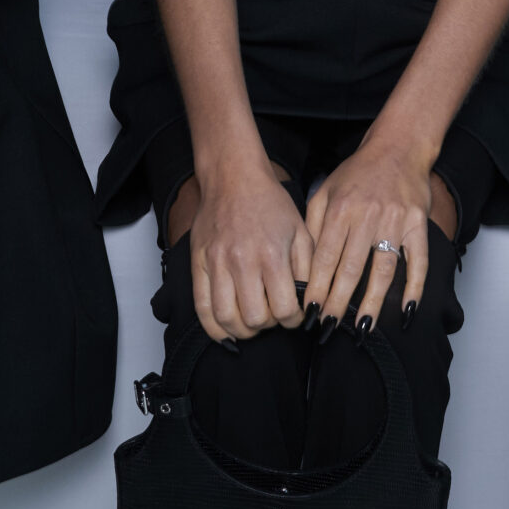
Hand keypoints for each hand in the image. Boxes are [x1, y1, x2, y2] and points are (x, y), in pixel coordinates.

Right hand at [187, 163, 312, 344]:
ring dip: (243, 331)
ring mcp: (217, 264)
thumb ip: (307, 268)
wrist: (234, 178)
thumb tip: (309, 302)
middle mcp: (242, 262)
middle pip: (255, 319)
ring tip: (252, 324)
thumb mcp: (300, 232)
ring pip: (226, 318)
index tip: (294, 315)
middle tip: (274, 316)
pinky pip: (201, 308)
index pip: (283, 309)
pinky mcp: (199, 264)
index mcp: (271, 255)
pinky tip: (227, 331)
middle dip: (269, 325)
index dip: (293, 320)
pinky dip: (214, 328)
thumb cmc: (270, 203)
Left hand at [302, 142, 455, 333]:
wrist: (398, 148)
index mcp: (340, 210)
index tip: (308, 310)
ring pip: (383, 270)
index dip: (316, 286)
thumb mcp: (326, 191)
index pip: (325, 257)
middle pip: (351, 268)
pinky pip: (418, 261)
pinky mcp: (418, 224)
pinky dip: (414, 287)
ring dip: (372, 301)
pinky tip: (406, 310)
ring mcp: (395, 221)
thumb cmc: (358, 173)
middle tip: (328, 326)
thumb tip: (304, 265)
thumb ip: (314, 224)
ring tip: (362, 327)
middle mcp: (367, 217)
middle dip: (337, 301)